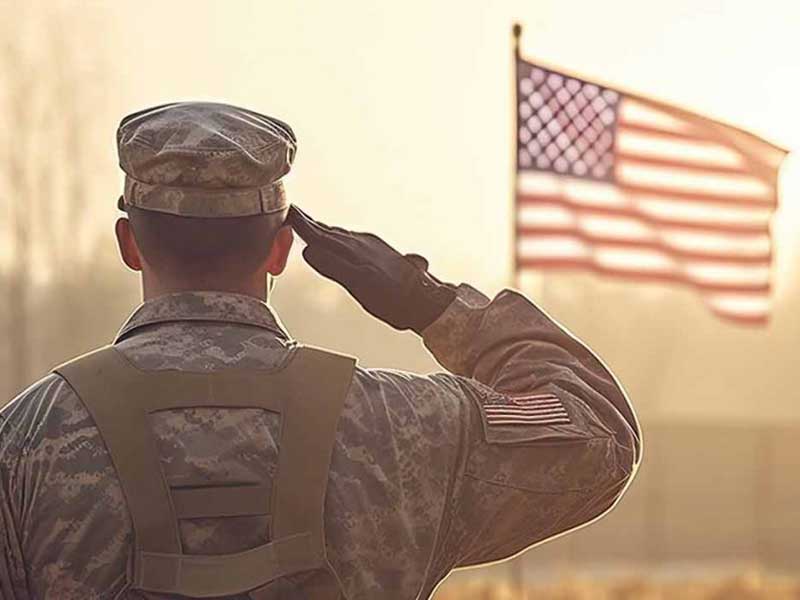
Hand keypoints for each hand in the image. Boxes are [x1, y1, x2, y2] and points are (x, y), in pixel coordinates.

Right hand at [288, 205, 455, 333]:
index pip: (320, 234)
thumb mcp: (359, 284)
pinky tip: (340, 244)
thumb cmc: (394, 299)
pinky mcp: (380, 255)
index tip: (288, 211)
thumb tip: (310, 250)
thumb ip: (334, 266)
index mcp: (353, 250)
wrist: (427, 301)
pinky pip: (351, 243)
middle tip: (293, 214)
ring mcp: (371, 248)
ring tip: (310, 226)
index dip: (302, 224)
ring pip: (339, 236)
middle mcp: (361, 245)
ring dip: (322, 230)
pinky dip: (338, 240)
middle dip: (309, 223)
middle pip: (328, 232)